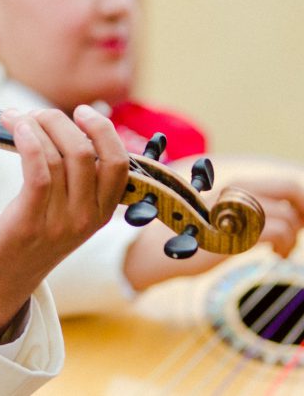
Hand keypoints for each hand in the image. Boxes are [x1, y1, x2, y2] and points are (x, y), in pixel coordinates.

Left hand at [0, 105, 127, 341]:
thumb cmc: (29, 237)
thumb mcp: (64, 212)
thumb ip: (75, 179)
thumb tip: (71, 128)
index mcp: (102, 213)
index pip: (120, 163)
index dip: (103, 130)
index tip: (82, 111)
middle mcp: (87, 218)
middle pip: (86, 152)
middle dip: (59, 121)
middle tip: (35, 115)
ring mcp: (60, 223)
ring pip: (60, 156)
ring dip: (36, 126)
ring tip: (15, 118)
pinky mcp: (30, 222)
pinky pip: (38, 171)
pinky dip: (28, 140)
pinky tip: (13, 126)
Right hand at [124, 162, 303, 290]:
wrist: (152, 251)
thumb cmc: (186, 237)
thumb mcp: (219, 219)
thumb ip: (245, 212)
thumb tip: (287, 218)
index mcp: (233, 186)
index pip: (283, 184)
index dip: (300, 202)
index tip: (301, 221)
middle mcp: (233, 191)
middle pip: (290, 188)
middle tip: (302, 231)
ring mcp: (231, 209)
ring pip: (286, 215)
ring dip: (292, 237)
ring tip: (282, 251)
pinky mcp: (229, 230)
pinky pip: (276, 231)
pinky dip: (283, 245)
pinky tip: (274, 256)